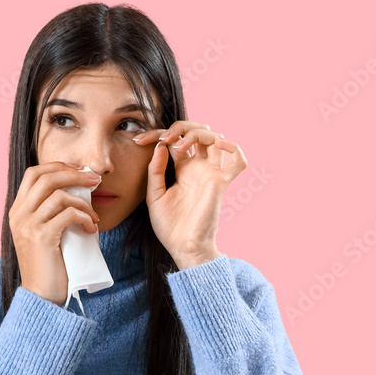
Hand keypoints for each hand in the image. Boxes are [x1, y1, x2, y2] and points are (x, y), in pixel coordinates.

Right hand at [9, 162, 101, 304]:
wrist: (40, 294)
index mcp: (17, 211)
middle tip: (94, 180)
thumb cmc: (48, 265)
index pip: (33, 173)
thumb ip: (49, 212)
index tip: (79, 172)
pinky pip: (68, 214)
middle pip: (46, 177)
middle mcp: (19, 215)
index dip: (57, 166)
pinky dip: (84, 217)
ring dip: (83, 201)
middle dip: (74, 174)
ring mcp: (28, 225)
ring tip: (94, 215)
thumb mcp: (42, 233)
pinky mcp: (42, 237)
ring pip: (59, 194)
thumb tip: (76, 190)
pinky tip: (91, 227)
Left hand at [132, 121, 246, 268]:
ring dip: (197, 133)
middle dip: (180, 127)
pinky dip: (233, 147)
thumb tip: (160, 146)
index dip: (157, 135)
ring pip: (215, 138)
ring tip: (178, 146)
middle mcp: (199, 168)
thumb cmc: (169, 226)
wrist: (183, 247)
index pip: (175, 140)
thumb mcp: (154, 195)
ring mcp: (211, 173)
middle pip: (198, 132)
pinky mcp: (220, 182)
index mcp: (183, 169)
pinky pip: (238, 161)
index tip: (138, 140)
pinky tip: (215, 145)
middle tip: (164, 138)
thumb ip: (155, 170)